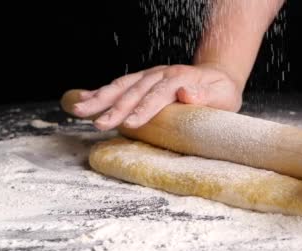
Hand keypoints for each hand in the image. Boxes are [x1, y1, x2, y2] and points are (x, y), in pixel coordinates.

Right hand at [70, 63, 242, 130]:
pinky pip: (119, 85)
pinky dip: (100, 92)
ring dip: (100, 98)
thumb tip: (186, 94)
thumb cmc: (221, 92)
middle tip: (99, 123)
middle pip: (135, 90)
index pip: (159, 95)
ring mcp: (150, 76)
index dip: (144, 109)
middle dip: (115, 108)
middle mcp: (161, 74)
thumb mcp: (223, 96)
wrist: (218, 76)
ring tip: (79, 110)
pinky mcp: (143, 80)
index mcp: (180, 79)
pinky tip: (84, 99)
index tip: (130, 124)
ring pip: (121, 86)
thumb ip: (206, 97)